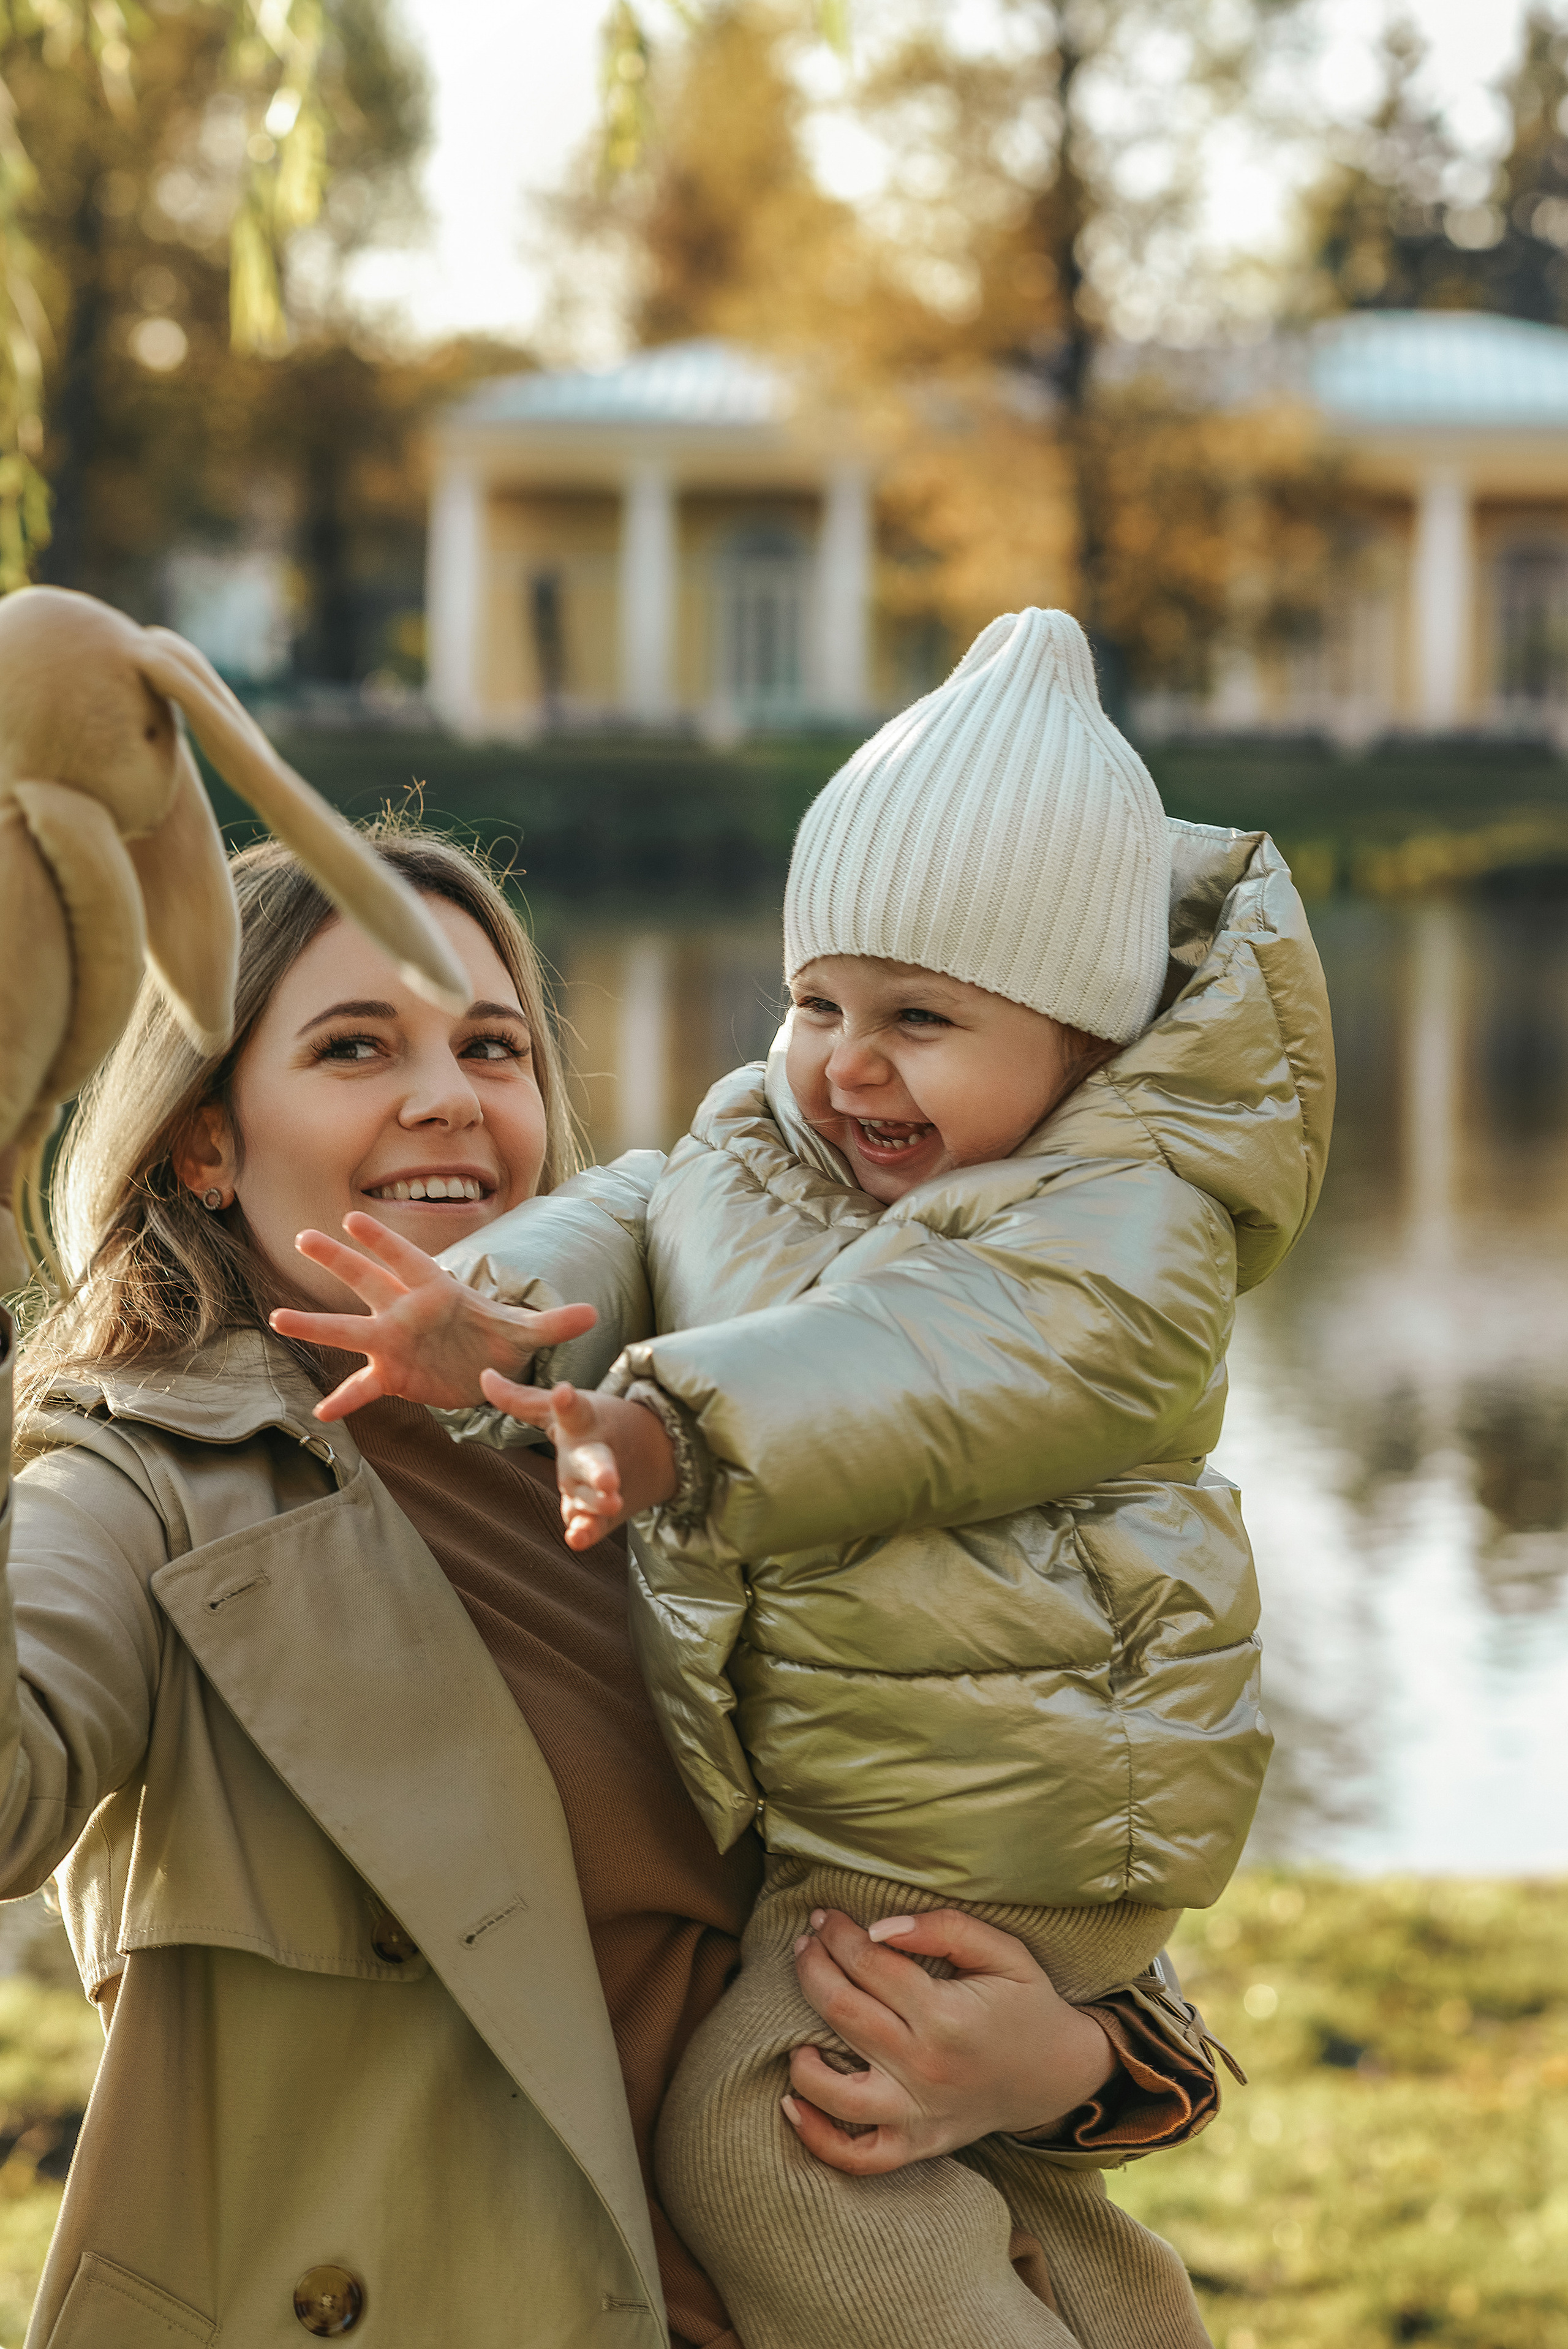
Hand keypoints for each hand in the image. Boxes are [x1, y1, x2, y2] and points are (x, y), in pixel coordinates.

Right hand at [269, 1213, 596, 1421]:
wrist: (485, 1370)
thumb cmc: (496, 1338)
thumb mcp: (526, 1335)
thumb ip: (552, 1324)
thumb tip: (593, 1314)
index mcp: (436, 1290)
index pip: (407, 1258)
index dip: (383, 1240)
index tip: (352, 1219)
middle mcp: (405, 1311)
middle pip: (367, 1281)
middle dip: (338, 1261)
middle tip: (303, 1237)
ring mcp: (392, 1343)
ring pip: (349, 1330)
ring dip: (316, 1325)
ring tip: (278, 1319)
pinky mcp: (391, 1376)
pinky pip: (362, 1388)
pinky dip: (344, 1400)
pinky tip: (321, 1414)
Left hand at [478, 1371, 677, 1548]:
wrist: (658, 1451)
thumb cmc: (598, 1425)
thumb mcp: (564, 1410)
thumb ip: (521, 1398)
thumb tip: (483, 1376)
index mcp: (584, 1423)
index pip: (575, 1410)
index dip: (567, 1403)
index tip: (563, 1393)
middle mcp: (594, 1454)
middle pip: (596, 1463)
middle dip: (601, 1472)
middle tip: (607, 1480)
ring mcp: (600, 1488)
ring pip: (596, 1498)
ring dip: (598, 1504)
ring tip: (610, 1503)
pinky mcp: (604, 1513)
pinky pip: (595, 1524)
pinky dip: (587, 1531)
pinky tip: (577, 1539)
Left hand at [784, 1907, 1115, 2174]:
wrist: (1059, 2074)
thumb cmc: (1026, 2004)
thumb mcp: (1005, 1951)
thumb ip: (944, 1929)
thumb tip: (880, 1928)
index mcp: (946, 2015)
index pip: (869, 1964)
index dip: (837, 1934)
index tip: (822, 1917)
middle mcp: (925, 2068)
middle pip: (842, 2012)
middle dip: (812, 1967)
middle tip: (804, 1943)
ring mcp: (918, 2114)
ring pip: (836, 2092)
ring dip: (800, 2052)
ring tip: (793, 2016)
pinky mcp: (917, 2145)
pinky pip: (858, 2157)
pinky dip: (817, 2138)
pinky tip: (791, 2102)